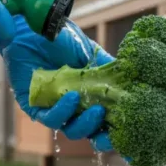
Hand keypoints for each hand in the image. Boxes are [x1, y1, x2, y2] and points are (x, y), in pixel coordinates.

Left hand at [1, 15, 114, 152]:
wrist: (36, 28)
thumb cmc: (64, 41)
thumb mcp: (93, 55)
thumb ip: (109, 72)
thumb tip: (131, 87)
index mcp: (91, 98)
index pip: (105, 123)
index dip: (114, 134)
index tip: (125, 135)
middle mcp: (74, 108)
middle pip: (90, 133)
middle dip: (101, 136)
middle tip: (109, 128)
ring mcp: (55, 108)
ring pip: (71, 130)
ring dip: (85, 124)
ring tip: (95, 109)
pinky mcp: (35, 106)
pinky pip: (50, 118)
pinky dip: (63, 112)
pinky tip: (72, 97)